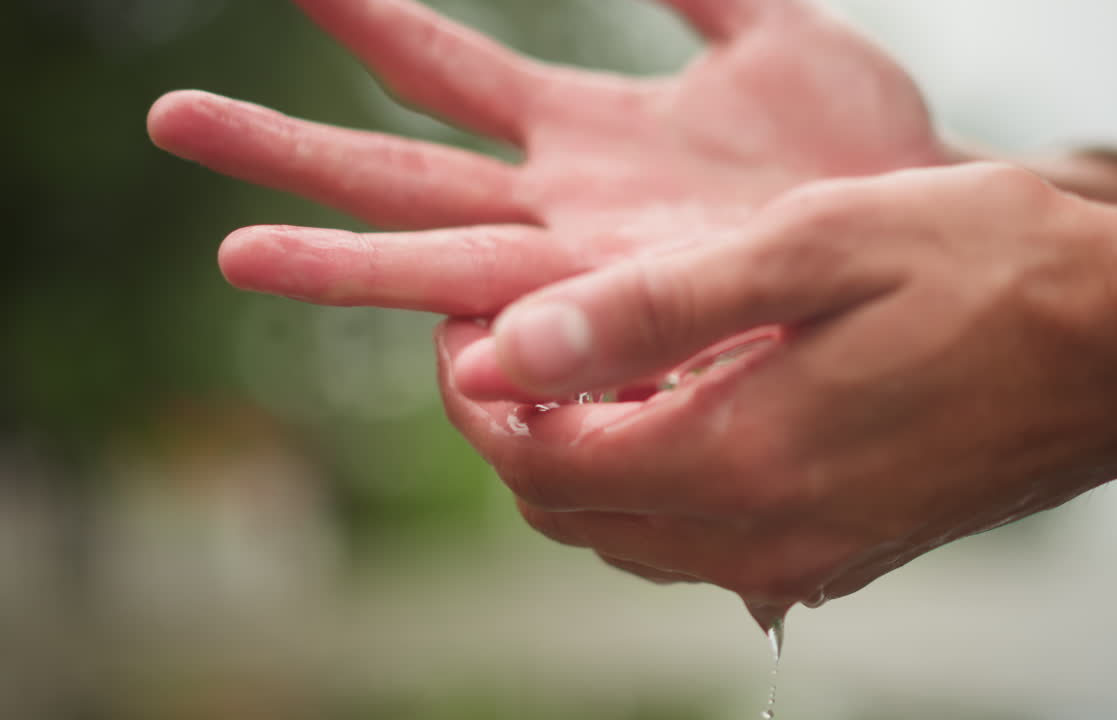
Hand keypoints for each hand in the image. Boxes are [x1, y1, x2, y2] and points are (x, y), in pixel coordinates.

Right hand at [147, 0, 945, 316]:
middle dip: (288, 149)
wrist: (927, 242)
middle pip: (398, 175)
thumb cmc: (856, 148)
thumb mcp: (778, 33)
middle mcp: (562, 208)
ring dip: (336, 255)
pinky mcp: (640, 321)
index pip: (441, 72)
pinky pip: (543, 329)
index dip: (361, 18)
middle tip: (176, 123)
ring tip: (231, 245)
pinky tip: (437, 353)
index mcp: (581, 132)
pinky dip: (481, 340)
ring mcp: (593, 273)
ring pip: (439, 260)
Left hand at [438, 163, 1116, 614]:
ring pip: (631, 535)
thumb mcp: (806, 250)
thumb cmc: (985, 272)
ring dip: (582, 457)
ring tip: (590, 365)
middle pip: (573, 513)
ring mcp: (806, 558)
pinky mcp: (843, 552)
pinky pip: (703, 541)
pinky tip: (677, 407)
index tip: (464, 330)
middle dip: (514, 431)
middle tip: (514, 340)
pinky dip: (654, 480)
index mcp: (740, 461)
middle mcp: (764, 538)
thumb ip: (645, 309)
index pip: (541, 461)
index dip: (476, 399)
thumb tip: (511, 347)